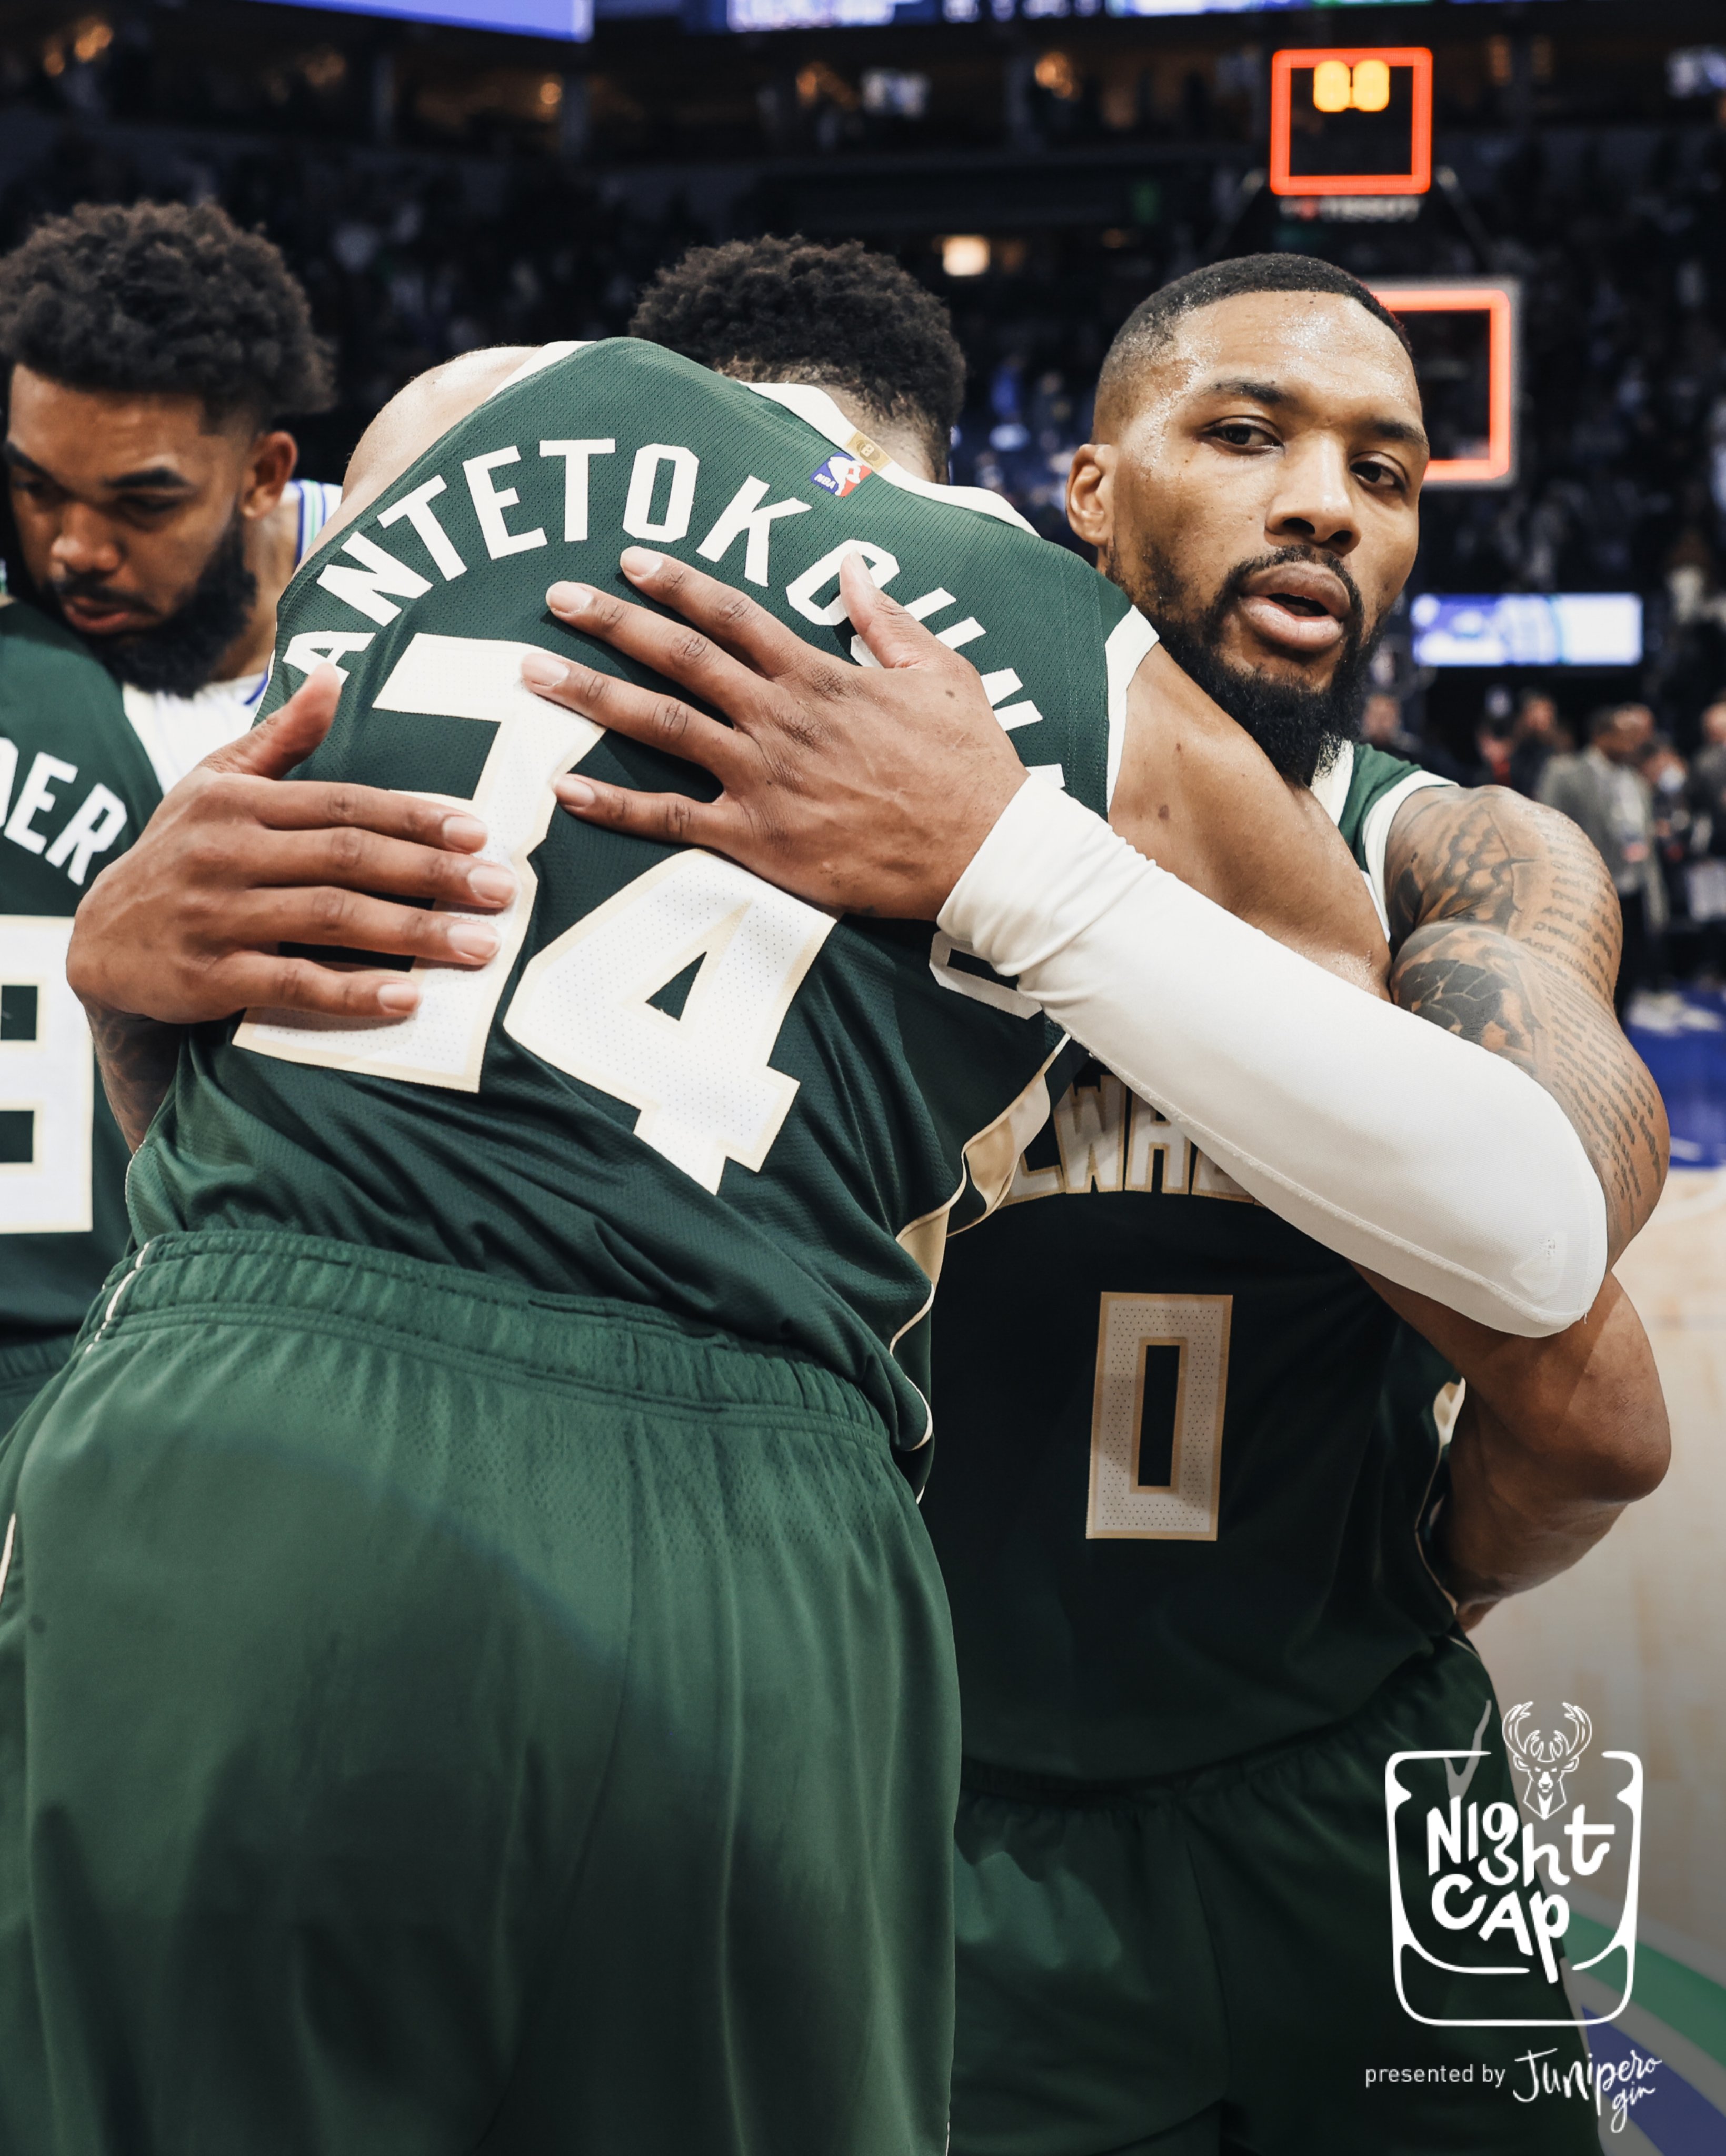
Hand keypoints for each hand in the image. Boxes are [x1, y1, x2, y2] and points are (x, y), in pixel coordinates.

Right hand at [67, 664, 516, 1027]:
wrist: (100, 940)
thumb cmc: (179, 852)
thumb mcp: (215, 783)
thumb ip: (281, 737)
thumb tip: (331, 674)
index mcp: (238, 801)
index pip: (343, 805)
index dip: (415, 818)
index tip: (479, 834)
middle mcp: (226, 852)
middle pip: (348, 858)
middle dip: (432, 874)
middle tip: (501, 890)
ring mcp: (217, 916)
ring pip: (330, 919)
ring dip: (412, 933)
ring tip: (478, 946)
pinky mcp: (210, 977)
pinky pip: (294, 985)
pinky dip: (353, 993)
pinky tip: (409, 998)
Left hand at [523, 547, 1026, 918]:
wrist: (984, 852)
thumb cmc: (970, 766)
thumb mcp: (943, 671)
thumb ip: (886, 618)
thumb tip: (849, 566)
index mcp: (819, 675)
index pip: (732, 614)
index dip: (677, 584)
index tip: (630, 561)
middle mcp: (779, 719)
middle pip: (679, 657)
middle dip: (611, 622)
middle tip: (556, 598)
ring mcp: (762, 779)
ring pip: (659, 724)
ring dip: (591, 694)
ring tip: (532, 672)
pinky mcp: (757, 840)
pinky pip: (669, 820)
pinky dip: (612, 806)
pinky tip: (562, 790)